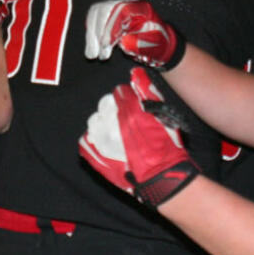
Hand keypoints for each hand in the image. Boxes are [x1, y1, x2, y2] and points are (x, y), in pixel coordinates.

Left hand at [79, 67, 199, 207]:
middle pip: (104, 105)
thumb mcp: (163, 117)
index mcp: (130, 113)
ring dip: (103, 123)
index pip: (119, 93)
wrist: (161, 178)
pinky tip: (105, 143)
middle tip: (122, 118)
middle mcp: (113, 126)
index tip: (128, 102)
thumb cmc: (166, 149)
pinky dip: (94, 139)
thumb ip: (147, 94)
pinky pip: (87, 140)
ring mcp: (102, 142)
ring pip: (94, 121)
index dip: (126, 97)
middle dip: (113, 108)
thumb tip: (136, 76)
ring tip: (114, 132)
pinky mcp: (94, 156)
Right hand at [85, 0, 185, 69]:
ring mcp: (116, 7)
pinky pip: (93, 21)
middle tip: (99, 53)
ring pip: (95, 14)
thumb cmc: (156, 42)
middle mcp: (126, 3)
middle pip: (104, 9)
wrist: (157, 42)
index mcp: (141, 8)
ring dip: (92, 35)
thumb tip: (124, 42)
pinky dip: (91, 36)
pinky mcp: (108, 15)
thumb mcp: (152, 44)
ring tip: (93, 55)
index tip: (105, 44)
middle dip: (98, 32)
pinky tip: (92, 50)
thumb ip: (139, 42)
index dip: (111, 27)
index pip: (121, 10)